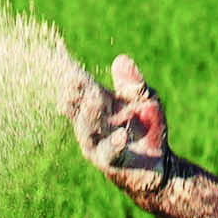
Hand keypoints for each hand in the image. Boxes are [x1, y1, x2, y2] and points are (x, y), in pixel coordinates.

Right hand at [66, 51, 175, 207]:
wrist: (157, 163)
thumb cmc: (147, 125)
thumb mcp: (145, 98)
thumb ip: (133, 83)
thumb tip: (121, 59)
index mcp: (95, 103)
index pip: (79, 85)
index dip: (69, 71)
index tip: (60, 55)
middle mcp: (89, 123)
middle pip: (76, 105)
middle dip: (73, 91)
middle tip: (71, 75)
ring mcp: (96, 144)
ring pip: (87, 129)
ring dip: (90, 114)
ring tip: (94, 98)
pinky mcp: (111, 162)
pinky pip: (110, 153)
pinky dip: (114, 144)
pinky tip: (121, 136)